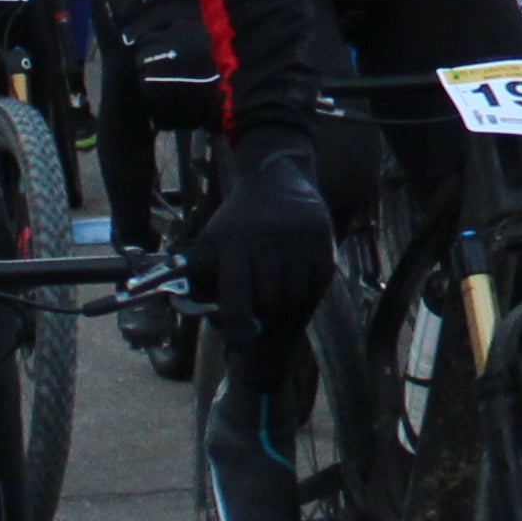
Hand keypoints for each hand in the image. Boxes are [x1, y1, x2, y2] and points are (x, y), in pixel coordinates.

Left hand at [190, 132, 337, 336]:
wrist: (276, 175)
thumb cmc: (238, 220)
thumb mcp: (213, 238)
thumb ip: (202, 276)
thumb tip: (200, 313)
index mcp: (234, 242)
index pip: (236, 291)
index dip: (237, 323)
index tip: (239, 344)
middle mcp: (266, 240)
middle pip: (269, 298)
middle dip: (264, 306)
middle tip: (262, 299)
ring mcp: (296, 238)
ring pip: (294, 294)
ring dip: (287, 298)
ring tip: (280, 281)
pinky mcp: (321, 238)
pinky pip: (317, 283)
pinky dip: (308, 286)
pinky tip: (299, 272)